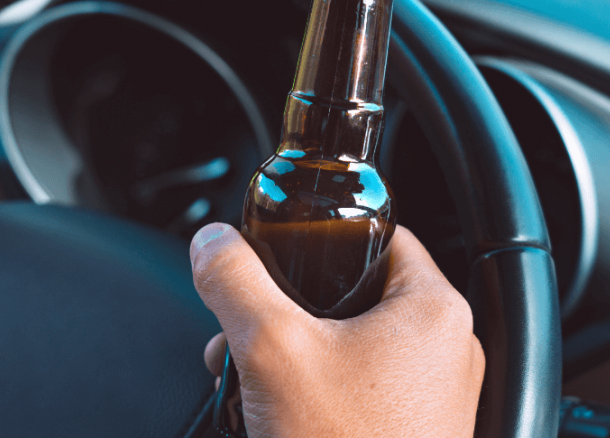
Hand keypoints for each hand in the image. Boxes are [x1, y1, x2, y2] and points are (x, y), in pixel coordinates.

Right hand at [190, 224, 484, 437]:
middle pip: (352, 290)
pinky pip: (352, 383)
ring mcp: (427, 394)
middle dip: (285, 302)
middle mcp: (441, 349)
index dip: (324, 236)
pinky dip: (307, 383)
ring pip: (345, 339)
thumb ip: (235, 281)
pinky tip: (265, 405)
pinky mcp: (406, 428)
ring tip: (241, 366)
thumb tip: (212, 242)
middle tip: (246, 318)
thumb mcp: (271, 348)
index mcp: (431, 309)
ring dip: (287, 345)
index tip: (282, 246)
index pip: (380, 236)